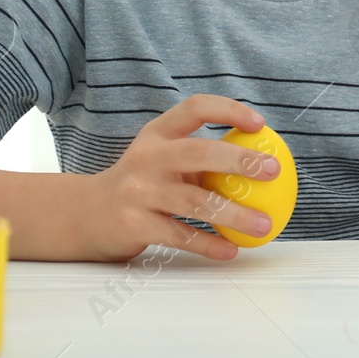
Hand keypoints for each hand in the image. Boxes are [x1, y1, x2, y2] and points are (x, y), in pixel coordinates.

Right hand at [80, 94, 282, 261]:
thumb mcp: (163, 159)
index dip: (229, 111)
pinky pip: (181, 236)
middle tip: (274, 171)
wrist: (85, 215)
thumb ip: (202, 157)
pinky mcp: (134, 225)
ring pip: (195, 202)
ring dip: (235, 214)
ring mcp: (138, 192)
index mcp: (158, 134)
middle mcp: (146, 158)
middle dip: (240, 160)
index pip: (195, 108)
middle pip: (198, 152)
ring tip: (264, 224)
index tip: (260, 124)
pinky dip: (210, 244)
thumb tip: (264, 160)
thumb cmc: (142, 183)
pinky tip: (232, 249)